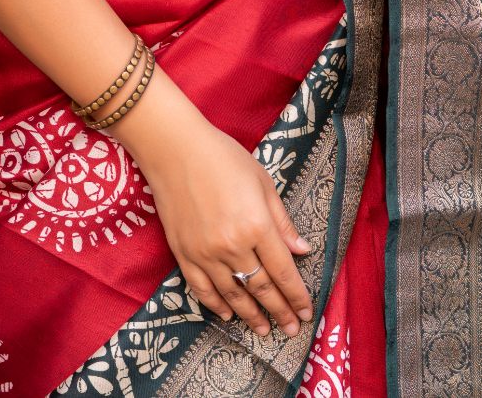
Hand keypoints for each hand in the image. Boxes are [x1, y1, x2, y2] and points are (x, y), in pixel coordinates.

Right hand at [140, 119, 314, 338]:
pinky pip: (202, 289)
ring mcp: (205, 253)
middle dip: (280, 311)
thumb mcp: (262, 182)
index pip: (282, 271)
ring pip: (233, 295)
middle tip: (292, 330)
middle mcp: (232, 245)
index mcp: (256, 225)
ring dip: (251, 316)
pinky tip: (229, 315)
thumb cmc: (223, 157)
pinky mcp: (184, 254)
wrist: (175, 150)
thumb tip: (302, 251)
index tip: (306, 312)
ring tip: (264, 331)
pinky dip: (217, 305)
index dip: (296, 295)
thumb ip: (281, 221)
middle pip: (261, 288)